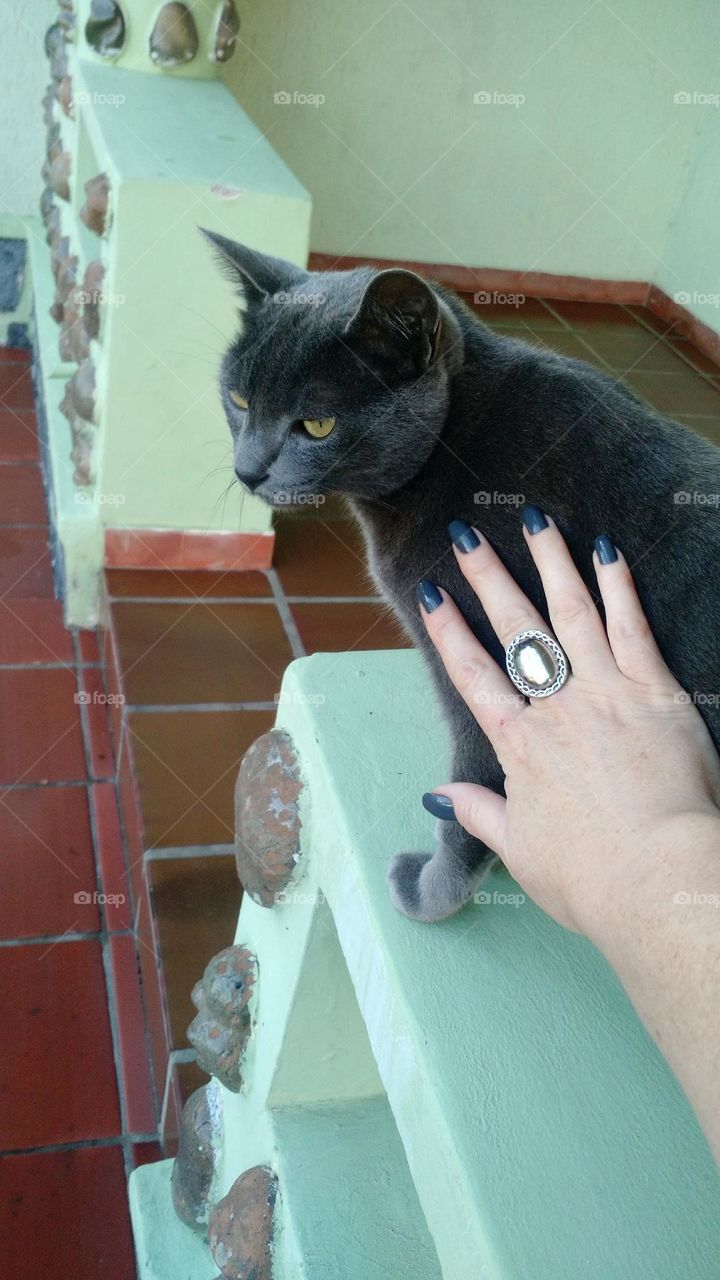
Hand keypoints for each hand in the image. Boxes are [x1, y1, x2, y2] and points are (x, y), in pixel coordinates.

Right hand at [420, 515, 719, 936]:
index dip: (449, 631)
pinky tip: (608, 551)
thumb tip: (438, 797)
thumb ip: (480, 813)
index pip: (473, 674)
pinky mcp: (655, 692)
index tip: (431, 593)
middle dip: (489, 578)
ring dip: (552, 564)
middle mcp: (556, 707)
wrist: (656, 878)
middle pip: (516, 629)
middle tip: (469, 536)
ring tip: (537, 521)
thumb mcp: (520, 849)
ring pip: (572, 613)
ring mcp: (607, 692)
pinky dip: (619, 587)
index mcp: (519, 745)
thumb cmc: (588, 877)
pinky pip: (633, 627)